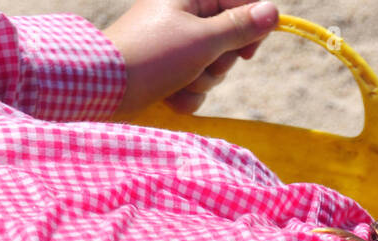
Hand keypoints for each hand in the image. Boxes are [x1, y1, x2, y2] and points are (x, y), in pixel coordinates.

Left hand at [102, 0, 279, 117]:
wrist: (105, 86)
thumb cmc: (154, 56)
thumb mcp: (204, 40)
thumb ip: (240, 27)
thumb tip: (273, 10)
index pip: (240, 3)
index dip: (251, 28)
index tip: (247, 52)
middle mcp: (183, 16)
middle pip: (228, 40)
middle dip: (217, 63)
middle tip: (198, 65)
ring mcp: (175, 44)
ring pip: (213, 67)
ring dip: (201, 82)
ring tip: (177, 82)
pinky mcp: (167, 71)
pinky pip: (195, 85)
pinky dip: (186, 95)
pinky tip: (168, 95)